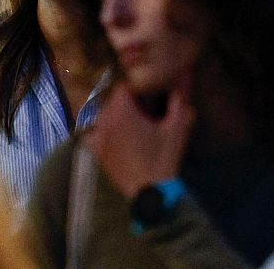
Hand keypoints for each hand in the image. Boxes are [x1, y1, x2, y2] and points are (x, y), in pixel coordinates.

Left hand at [86, 79, 193, 198]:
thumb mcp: (177, 127)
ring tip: (132, 120)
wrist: (149, 191)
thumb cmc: (163, 156)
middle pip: (112, 101)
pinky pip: (93, 134)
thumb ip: (177, 102)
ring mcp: (98, 138)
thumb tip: (179, 83)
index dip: (137, 86)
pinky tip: (113, 134)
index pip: (123, 87)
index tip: (150, 90)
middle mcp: (105, 122)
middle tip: (145, 105)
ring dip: (115, 114)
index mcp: (122, 112)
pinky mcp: (96, 153)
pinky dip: (101, 131)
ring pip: (103, 116)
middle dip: (127, 100)